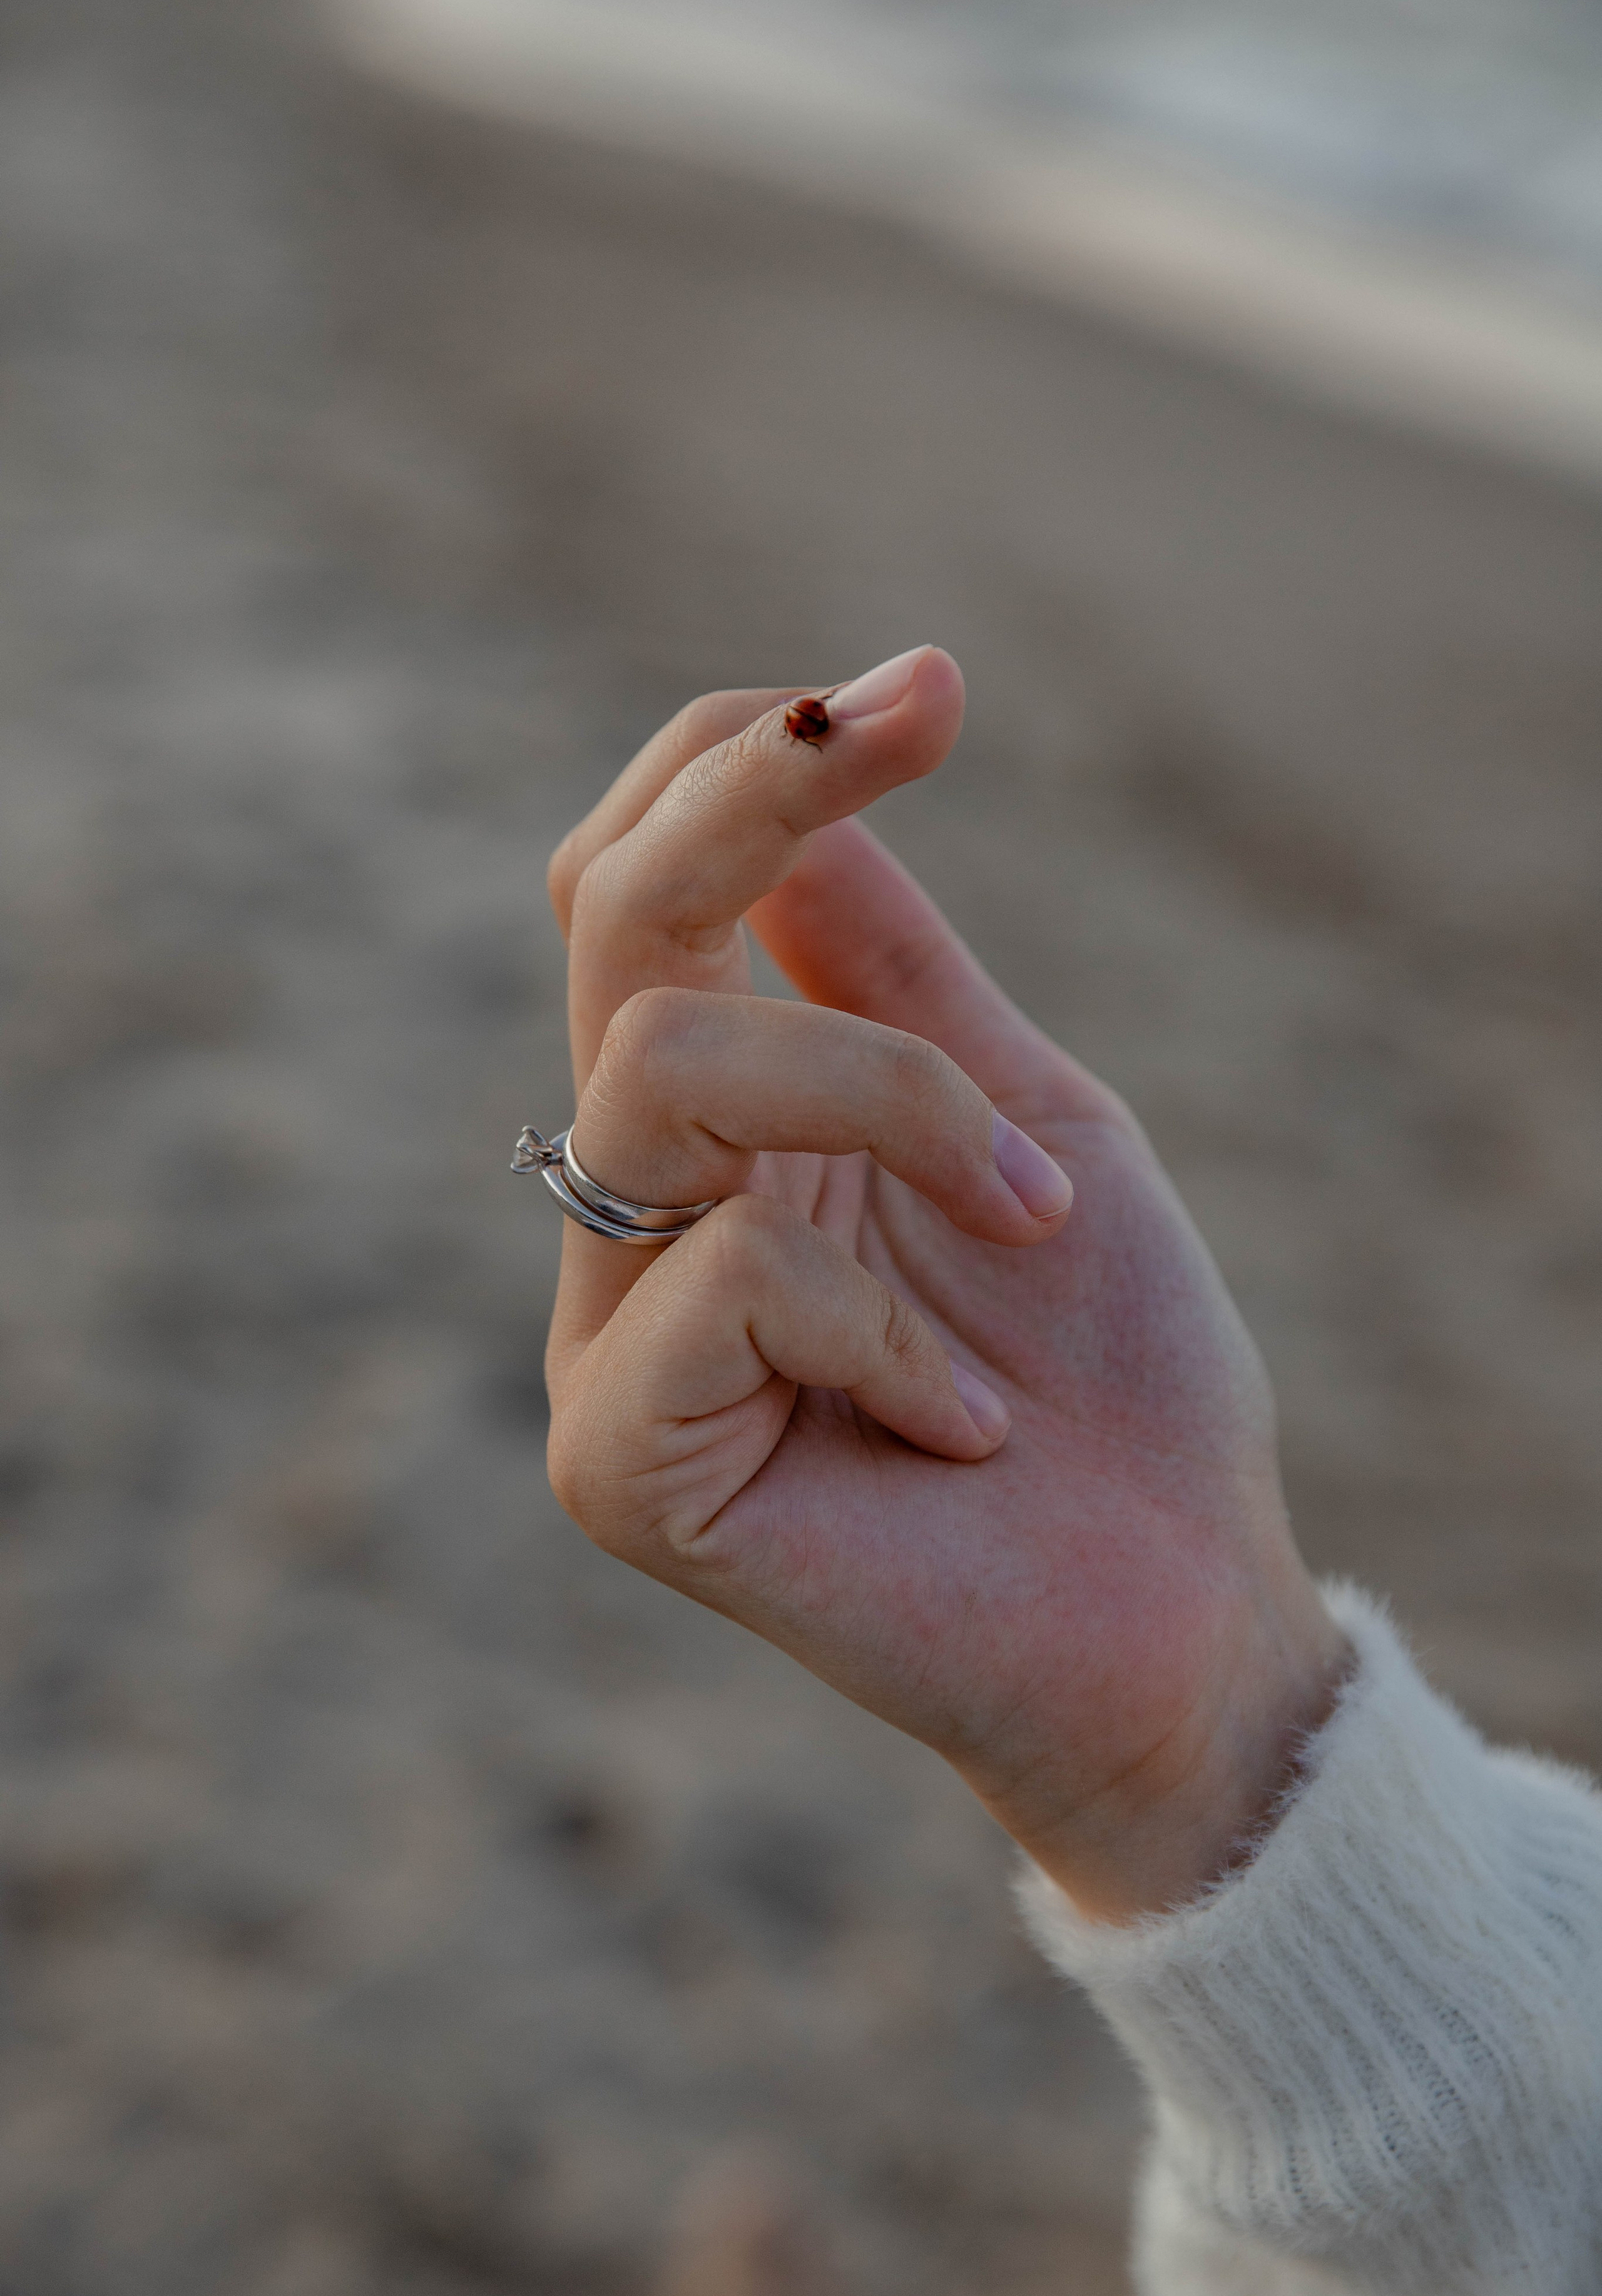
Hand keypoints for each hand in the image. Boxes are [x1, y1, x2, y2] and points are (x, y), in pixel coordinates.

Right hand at [543, 648, 1349, 1921]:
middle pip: (610, 923)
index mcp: (727, 1119)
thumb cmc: (1109, 1372)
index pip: (641, 886)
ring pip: (666, 1068)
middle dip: (762, 796)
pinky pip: (729, 1283)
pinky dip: (894, 1329)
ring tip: (1033, 1221)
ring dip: (895, 1104)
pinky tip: (969, 1424)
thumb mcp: (1028, 1115)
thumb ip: (896, 974)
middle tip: (929, 711)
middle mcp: (643, 1204)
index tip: (930, 685)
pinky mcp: (618, 1463)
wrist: (1172, 1610)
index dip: (744, 757)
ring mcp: (609, 1333)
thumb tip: (803, 783)